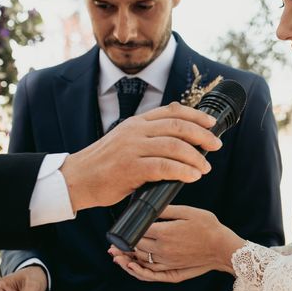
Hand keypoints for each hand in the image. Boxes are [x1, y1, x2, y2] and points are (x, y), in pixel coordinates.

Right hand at [60, 102, 222, 211]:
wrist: (75, 179)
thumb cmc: (104, 165)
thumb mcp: (126, 141)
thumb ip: (149, 137)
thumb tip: (181, 142)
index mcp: (137, 122)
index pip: (172, 111)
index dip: (196, 115)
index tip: (211, 124)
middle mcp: (136, 130)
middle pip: (178, 126)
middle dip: (202, 135)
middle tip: (216, 146)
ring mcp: (132, 148)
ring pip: (174, 146)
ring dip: (195, 157)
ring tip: (205, 167)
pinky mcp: (130, 167)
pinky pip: (164, 166)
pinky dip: (182, 171)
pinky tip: (192, 176)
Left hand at [109, 205, 244, 282]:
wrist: (222, 247)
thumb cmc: (208, 227)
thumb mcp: (189, 212)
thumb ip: (167, 210)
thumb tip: (150, 208)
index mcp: (165, 233)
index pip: (138, 231)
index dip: (128, 229)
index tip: (121, 226)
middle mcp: (162, 249)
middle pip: (136, 247)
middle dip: (122, 245)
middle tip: (111, 242)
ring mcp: (167, 262)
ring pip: (140, 261)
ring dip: (126, 259)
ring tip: (115, 255)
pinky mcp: (172, 271)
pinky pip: (150, 274)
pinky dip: (138, 272)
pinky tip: (132, 268)